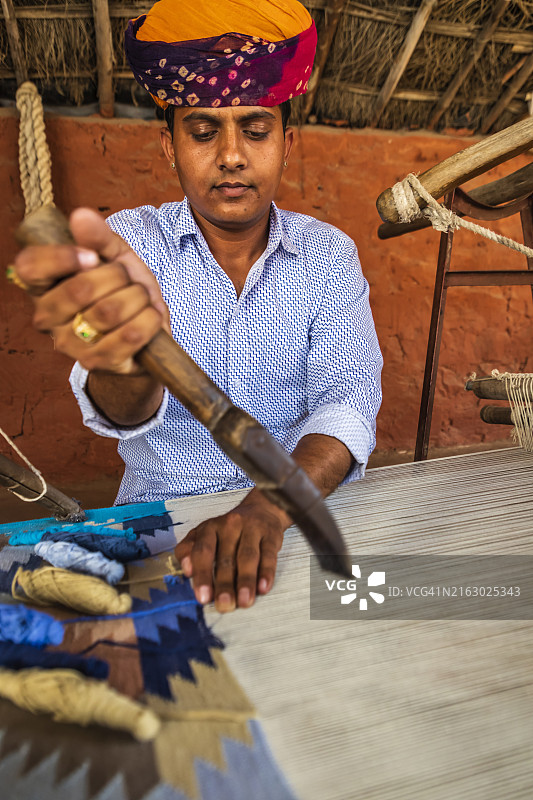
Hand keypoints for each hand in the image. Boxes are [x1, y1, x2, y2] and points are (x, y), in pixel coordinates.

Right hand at [12, 208, 169, 374]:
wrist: (144, 334)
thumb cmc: (122, 291)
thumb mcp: (114, 257)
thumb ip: (98, 237)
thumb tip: (80, 216)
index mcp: (42, 285)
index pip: (30, 267)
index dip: (62, 257)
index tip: (91, 256)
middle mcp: (47, 317)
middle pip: (80, 289)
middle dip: (117, 276)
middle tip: (126, 278)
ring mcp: (70, 344)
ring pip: (109, 311)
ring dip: (137, 298)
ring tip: (139, 298)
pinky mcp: (96, 363)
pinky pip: (128, 336)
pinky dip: (148, 320)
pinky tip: (149, 316)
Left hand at [175, 489, 291, 611]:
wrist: (262, 509)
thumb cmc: (228, 530)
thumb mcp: (204, 534)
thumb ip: (189, 551)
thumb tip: (187, 571)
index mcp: (210, 528)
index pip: (203, 551)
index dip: (202, 574)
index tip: (203, 597)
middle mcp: (230, 526)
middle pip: (226, 558)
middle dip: (224, 584)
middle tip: (224, 605)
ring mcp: (252, 529)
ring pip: (248, 557)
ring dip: (246, 581)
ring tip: (244, 602)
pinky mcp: (271, 536)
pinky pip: (269, 555)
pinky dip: (266, 573)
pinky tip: (263, 588)